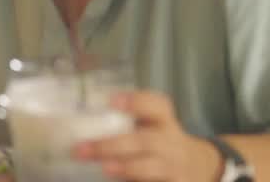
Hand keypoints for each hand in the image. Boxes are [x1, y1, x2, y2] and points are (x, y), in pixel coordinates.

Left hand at [76, 90, 221, 181]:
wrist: (197, 167)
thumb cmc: (158, 141)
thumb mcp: (151, 126)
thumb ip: (123, 123)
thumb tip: (73, 128)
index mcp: (163, 121)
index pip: (156, 105)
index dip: (136, 102)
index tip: (111, 101)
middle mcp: (170, 142)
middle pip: (144, 141)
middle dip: (112, 145)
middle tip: (81, 149)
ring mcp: (174, 167)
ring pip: (151, 168)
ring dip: (127, 167)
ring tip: (105, 168)